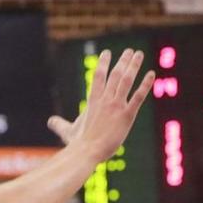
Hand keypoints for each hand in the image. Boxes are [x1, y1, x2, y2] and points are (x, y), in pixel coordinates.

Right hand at [47, 48, 154, 162]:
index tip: (107, 53)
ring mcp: (116, 106)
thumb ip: (59, 124)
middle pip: (115, 74)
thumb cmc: (77, 143)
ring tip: (139, 54)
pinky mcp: (127, 115)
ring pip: (127, 80)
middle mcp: (105, 99)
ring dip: (133, 65)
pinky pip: (138, 96)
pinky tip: (152, 74)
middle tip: (129, 51)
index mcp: (93, 101)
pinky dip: (146, 84)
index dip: (102, 63)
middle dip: (123, 61)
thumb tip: (50, 121)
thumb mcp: (67, 131)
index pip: (98, 76)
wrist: (87, 151)